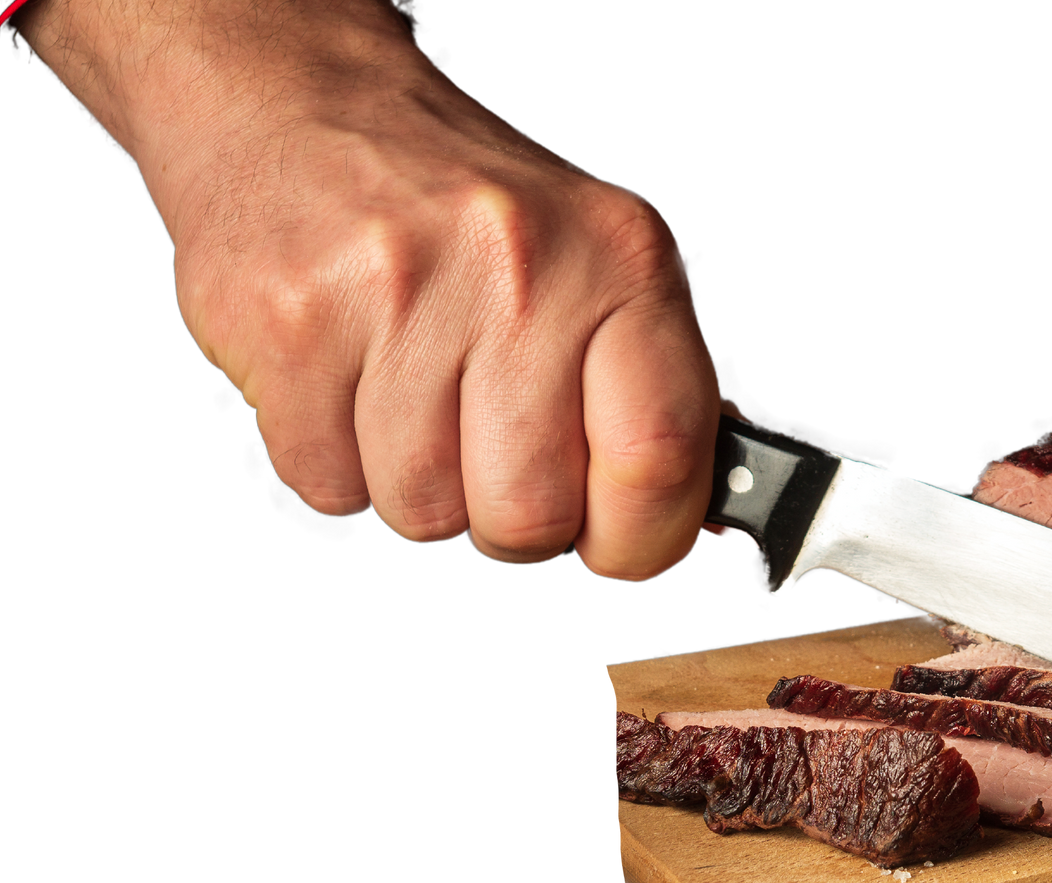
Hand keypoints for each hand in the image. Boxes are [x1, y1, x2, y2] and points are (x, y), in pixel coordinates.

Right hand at [21, 0, 717, 579]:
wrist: (301, 102)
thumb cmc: (461, 206)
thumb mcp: (597, 262)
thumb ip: (650, 388)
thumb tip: (687, 513)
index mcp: (617, 257)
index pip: (661, 452)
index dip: (643, 534)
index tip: (622, 539)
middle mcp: (517, 267)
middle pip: (531, 513)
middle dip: (512, 516)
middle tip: (495, 453)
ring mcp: (397, 292)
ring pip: (425, 510)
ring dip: (421, 487)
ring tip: (416, 397)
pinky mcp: (292, 324)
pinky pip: (332, 485)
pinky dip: (340, 464)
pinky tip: (353, 387)